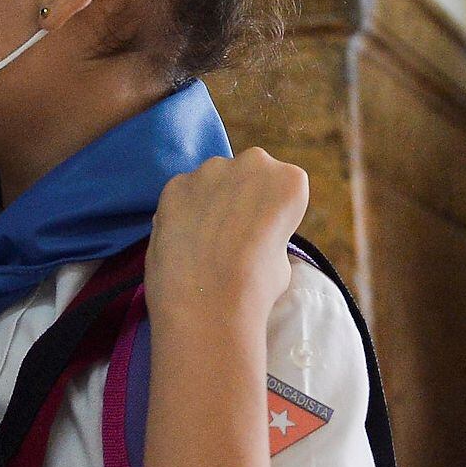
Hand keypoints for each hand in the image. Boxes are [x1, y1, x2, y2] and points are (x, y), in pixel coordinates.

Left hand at [147, 149, 308, 338]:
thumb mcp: (282, 258)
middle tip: (233, 235)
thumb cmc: (256, 287)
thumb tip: (251, 237)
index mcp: (290, 180)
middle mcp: (253, 162)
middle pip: (249, 174)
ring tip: (204, 242)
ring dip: (211, 201)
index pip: (285, 187)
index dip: (273, 213)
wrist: (207, 304)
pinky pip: (183, 192)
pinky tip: (183, 241)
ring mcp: (210, 170)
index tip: (264, 235)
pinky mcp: (175, 184)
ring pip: (213, 180)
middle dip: (242, 197)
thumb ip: (269, 233)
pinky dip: (182, 211)